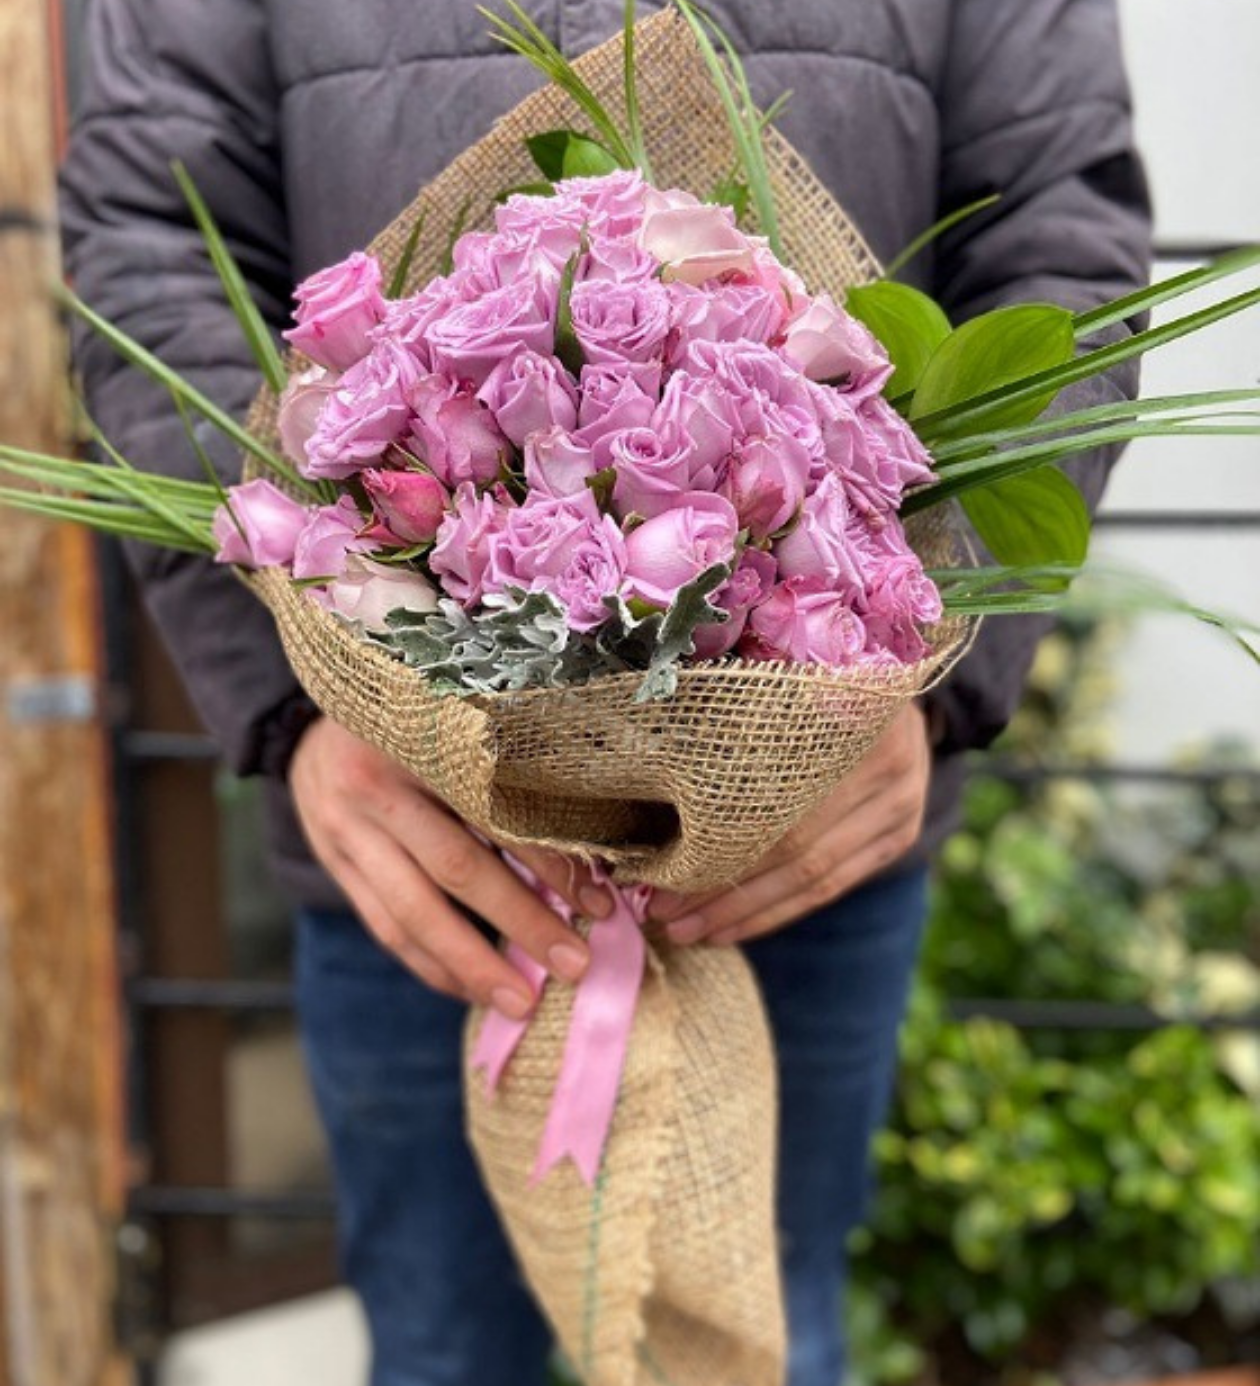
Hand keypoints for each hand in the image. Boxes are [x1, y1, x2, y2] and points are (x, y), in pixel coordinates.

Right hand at [289, 718, 611, 1016]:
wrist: (310, 728)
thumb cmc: (413, 728)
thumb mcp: (456, 731)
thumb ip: (505, 781)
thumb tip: (586, 855)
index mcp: (422, 745)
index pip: (496, 813)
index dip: (549, 862)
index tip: (600, 903)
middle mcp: (378, 789)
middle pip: (457, 867)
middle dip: (521, 923)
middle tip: (575, 965)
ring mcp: (346, 830)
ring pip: (413, 912)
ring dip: (472, 964)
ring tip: (520, 1001)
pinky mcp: (333, 864)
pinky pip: (383, 926)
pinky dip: (428, 964)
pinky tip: (467, 990)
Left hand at [650, 704, 931, 946]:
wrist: (891, 683)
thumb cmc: (811, 678)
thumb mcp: (781, 681)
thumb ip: (739, 718)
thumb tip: (655, 763)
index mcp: (853, 718)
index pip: (778, 802)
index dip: (717, 842)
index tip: (657, 870)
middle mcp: (890, 767)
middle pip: (795, 849)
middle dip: (723, 891)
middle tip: (664, 917)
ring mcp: (902, 806)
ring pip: (815, 879)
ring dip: (746, 913)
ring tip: (690, 933)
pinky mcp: (900, 835)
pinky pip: (834, 887)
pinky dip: (779, 911)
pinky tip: (733, 928)